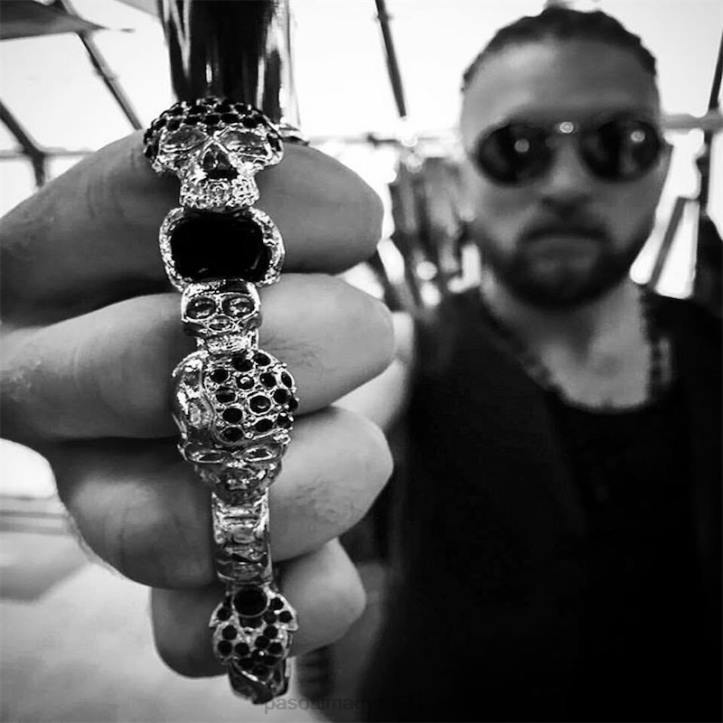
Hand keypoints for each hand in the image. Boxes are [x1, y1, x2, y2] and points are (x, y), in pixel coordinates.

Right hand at [0, 132, 393, 675]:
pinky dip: (286, 607)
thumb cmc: (241, 282)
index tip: (359, 223)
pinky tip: (331, 570)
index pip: (137, 203)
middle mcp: (44, 385)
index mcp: (50, 266)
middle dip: (305, 348)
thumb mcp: (251, 216)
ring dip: (310, 489)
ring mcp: (94, 494)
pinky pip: (196, 634)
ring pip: (163, 526)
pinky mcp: (160, 582)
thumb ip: (283, 197)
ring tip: (362, 450)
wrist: (217, 375)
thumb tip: (352, 218)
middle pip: (149, 370)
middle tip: (371, 335)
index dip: (281, 210)